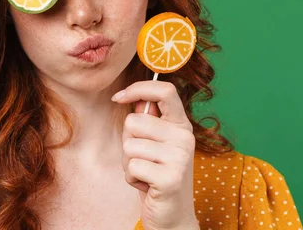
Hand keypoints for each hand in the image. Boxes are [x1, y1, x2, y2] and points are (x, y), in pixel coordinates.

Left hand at [111, 80, 198, 229]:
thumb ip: (148, 119)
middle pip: (134, 121)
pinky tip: (146, 185)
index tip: (119, 97)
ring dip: (129, 162)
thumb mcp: (155, 143)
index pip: (165, 90)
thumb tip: (134, 97)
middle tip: (143, 158)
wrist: (172, 215)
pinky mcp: (170, 178)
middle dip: (128, 141)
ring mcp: (179, 157)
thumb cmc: (157, 174)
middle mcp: (184, 137)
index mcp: (181, 124)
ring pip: (129, 144)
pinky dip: (132, 177)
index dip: (138, 88)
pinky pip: (132, 166)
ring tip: (146, 172)